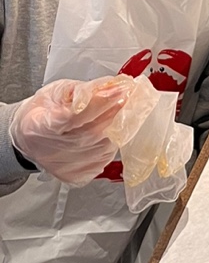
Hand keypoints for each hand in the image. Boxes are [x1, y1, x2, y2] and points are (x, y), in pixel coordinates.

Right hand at [9, 76, 126, 185]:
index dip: (102, 102)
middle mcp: (54, 152)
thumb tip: (108, 87)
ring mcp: (68, 167)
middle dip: (116, 111)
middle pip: (95, 131)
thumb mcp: (56, 91)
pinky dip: (112, 140)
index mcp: (42, 126)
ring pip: (106, 144)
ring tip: (116, 111)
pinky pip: (106, 156)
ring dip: (117, 125)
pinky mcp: (80, 175)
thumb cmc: (42, 112)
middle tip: (126, 96)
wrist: (29, 139)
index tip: (121, 89)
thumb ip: (81, 89)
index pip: (77, 116)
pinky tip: (107, 130)